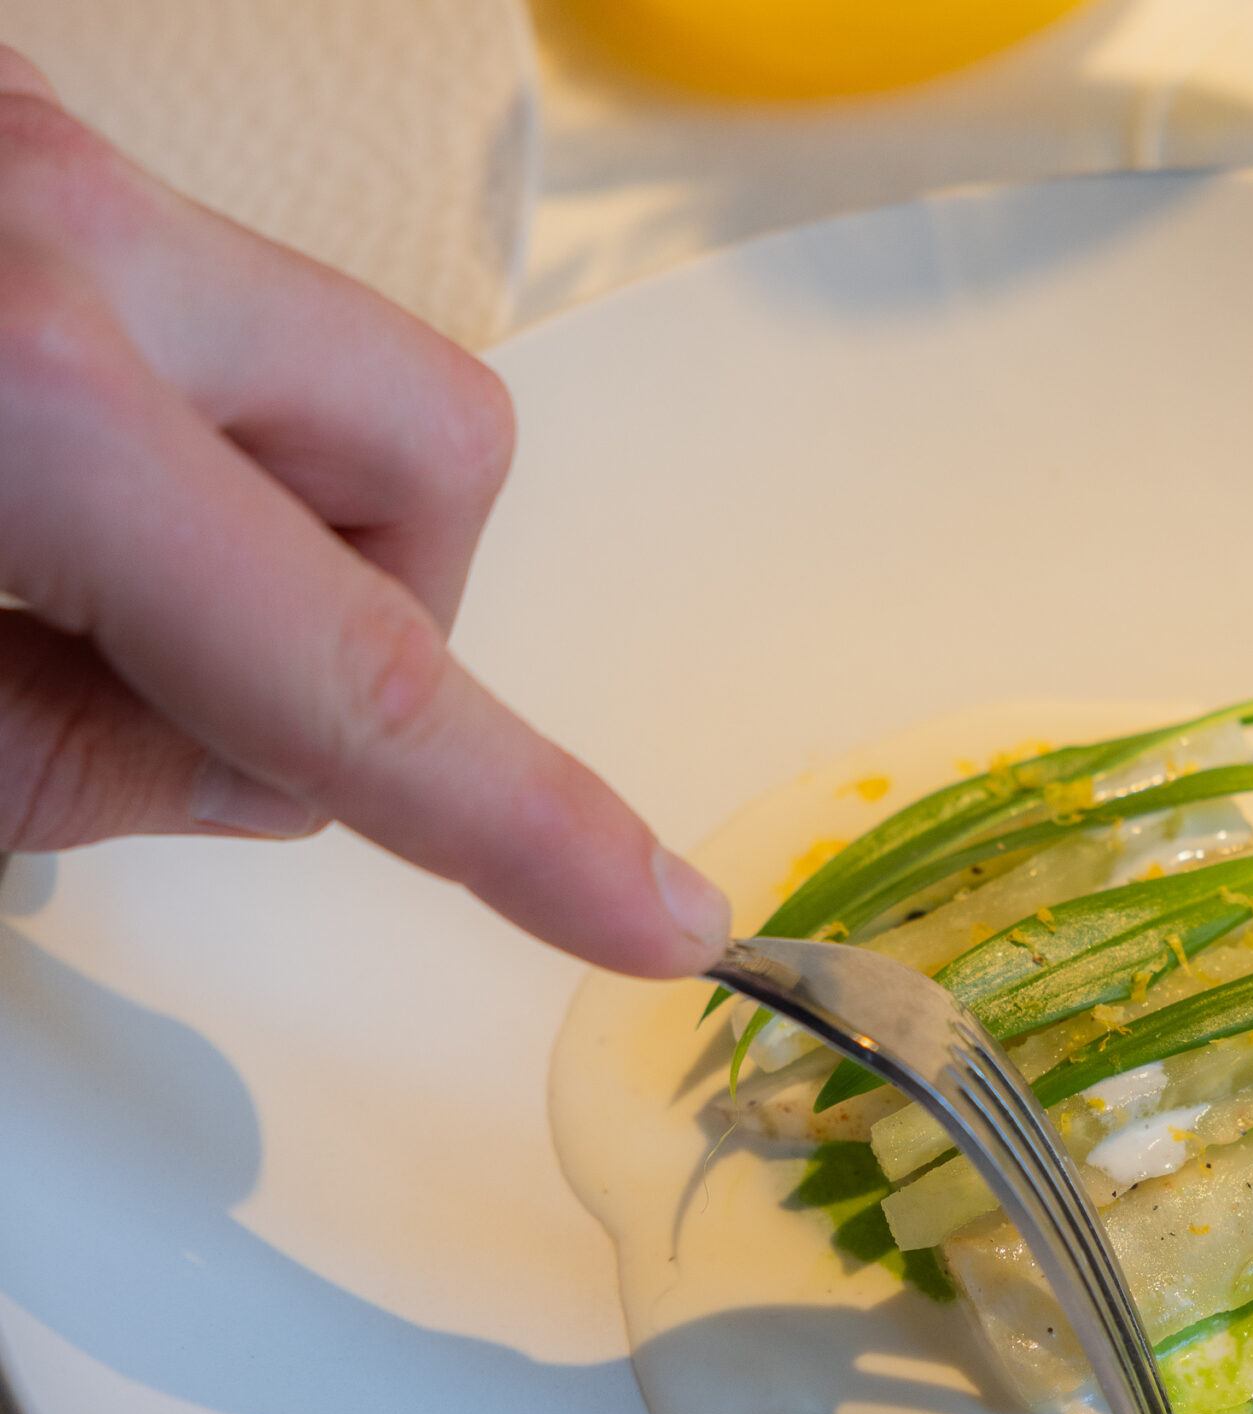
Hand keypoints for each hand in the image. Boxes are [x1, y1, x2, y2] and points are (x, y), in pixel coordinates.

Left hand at [0, 48, 728, 973]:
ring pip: (325, 370)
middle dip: (372, 606)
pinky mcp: (10, 126)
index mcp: (28, 398)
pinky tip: (20, 485)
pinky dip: (160, 429)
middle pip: (436, 451)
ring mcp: (37, 140)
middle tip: (182, 684)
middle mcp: (70, 223)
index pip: (367, 673)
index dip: (527, 822)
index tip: (654, 914)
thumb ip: (80, 772)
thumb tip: (247, 763)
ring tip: (54, 569)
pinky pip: (200, 303)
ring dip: (259, 514)